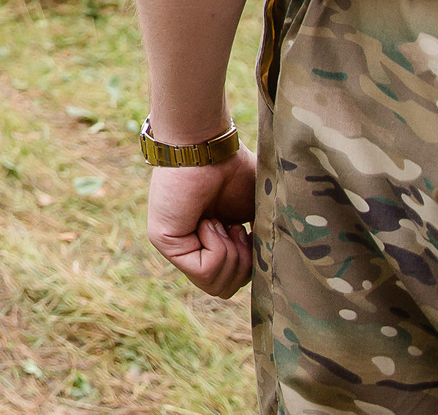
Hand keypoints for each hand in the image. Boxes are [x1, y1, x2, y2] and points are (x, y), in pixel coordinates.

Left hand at [146, 153, 257, 298]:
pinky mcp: (165, 241)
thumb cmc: (235, 171)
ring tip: (224, 223)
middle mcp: (191, 247)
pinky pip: (203, 270)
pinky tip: (209, 221)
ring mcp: (176, 246)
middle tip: (237, 229)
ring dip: (231, 255)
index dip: (251, 265)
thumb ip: (259, 245)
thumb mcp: (256, 216)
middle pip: (224, 289)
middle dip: (243, 265)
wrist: (210, 147)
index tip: (250, 234)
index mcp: (212, 242)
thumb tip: (272, 274)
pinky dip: (217, 248)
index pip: (232, 280)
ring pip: (215, 285)